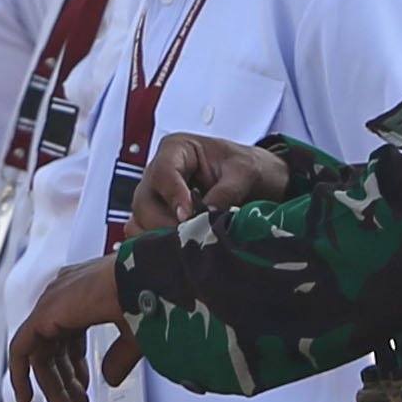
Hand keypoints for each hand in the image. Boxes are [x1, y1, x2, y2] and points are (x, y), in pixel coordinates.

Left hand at [2, 256, 137, 401]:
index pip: (68, 336)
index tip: (83, 390)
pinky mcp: (43, 314)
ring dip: (53, 388)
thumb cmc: (151, 296)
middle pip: (54, 349)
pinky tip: (25, 398)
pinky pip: (21, 349)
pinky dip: (20, 374)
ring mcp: (52, 302)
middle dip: (66, 383)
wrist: (150, 278)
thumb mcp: (137, 335)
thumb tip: (110, 380)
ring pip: (41, 354)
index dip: (75, 368)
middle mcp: (64, 294)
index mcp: (84, 293)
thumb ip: (120, 357)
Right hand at [132, 131, 283, 234]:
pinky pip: (147, 237)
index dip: (173, 196)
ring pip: (141, 222)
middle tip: (192, 236)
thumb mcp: (245, 172)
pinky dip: (160, 247)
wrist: (260, 183)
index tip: (188, 215)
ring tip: (190, 245)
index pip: (162, 173)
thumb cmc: (248, 168)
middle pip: (144, 202)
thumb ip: (226, 192)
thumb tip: (207, 215)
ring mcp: (158, 199)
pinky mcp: (161, 222)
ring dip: (160, 238)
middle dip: (164, 223)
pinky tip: (183, 252)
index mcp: (176, 150)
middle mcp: (160, 174)